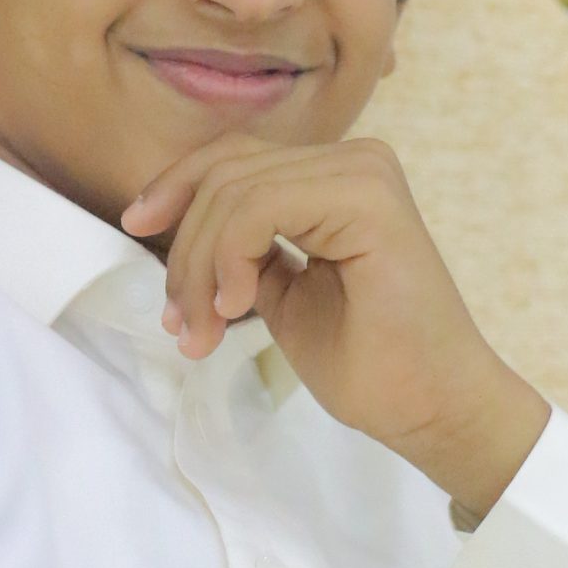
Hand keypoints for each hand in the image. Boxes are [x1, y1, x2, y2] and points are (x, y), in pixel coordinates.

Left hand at [123, 134, 549, 514]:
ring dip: (200, 267)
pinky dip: (230, 258)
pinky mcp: (369, 198)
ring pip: (234, 191)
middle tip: (179, 327)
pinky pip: (261, 207)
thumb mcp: (282, 294)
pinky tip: (236, 309)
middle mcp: (354, 161)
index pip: (233, 159)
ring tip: (202, 333)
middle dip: (184, 251)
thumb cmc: (371, 365)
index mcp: (335, 177)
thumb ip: (244, 249)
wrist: (432, 409)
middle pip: (225, 171)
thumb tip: (174, 226)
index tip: (135, 229)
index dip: (174, 188)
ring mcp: (365, 173)